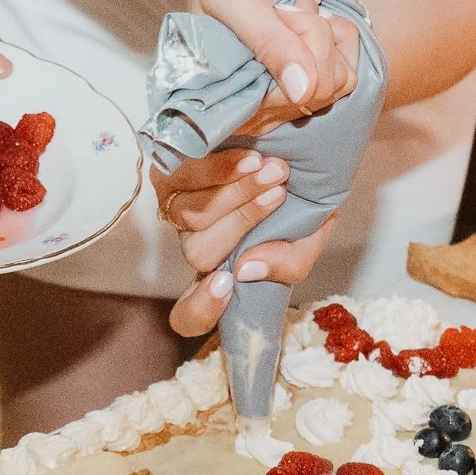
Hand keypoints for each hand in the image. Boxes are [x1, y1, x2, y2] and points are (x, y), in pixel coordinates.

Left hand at [159, 147, 337, 336]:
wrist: (283, 159)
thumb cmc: (294, 204)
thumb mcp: (306, 240)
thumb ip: (290, 262)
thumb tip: (248, 268)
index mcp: (221, 274)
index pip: (190, 315)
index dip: (202, 308)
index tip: (227, 284)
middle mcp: (194, 248)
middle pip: (200, 253)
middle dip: (243, 221)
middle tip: (280, 192)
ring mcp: (177, 214)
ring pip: (192, 214)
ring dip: (236, 192)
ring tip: (272, 171)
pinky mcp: (169, 178)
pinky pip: (184, 178)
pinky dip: (220, 168)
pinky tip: (250, 159)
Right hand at [187, 0, 359, 128]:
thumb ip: (267, 42)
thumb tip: (302, 92)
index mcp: (234, 99)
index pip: (293, 98)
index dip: (298, 51)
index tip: (279, 11)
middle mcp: (262, 107)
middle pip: (322, 89)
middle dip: (313, 36)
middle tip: (286, 6)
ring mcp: (290, 94)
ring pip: (341, 79)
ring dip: (327, 33)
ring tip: (296, 8)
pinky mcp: (313, 78)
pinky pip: (350, 66)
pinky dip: (339, 32)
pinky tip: (313, 15)